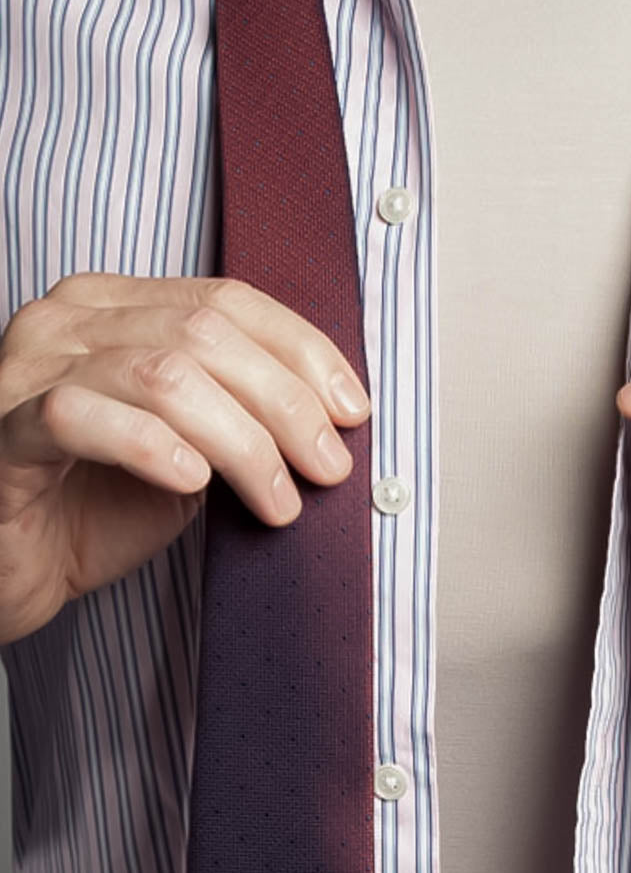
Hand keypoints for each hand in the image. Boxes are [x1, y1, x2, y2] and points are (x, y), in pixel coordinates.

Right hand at [0, 274, 370, 645]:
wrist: (10, 571)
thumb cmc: (93, 508)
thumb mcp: (191, 450)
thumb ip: (242, 415)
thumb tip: (335, 418)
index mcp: (114, 306)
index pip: (227, 300)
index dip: (302, 351)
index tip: (353, 410)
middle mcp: (68, 320)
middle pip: (204, 333)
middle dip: (284, 403)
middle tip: (328, 466)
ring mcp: (27, 368)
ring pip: (160, 374)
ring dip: (240, 441)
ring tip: (277, 499)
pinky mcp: (2, 429)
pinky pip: (79, 416)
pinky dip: (151, 447)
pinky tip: (193, 483)